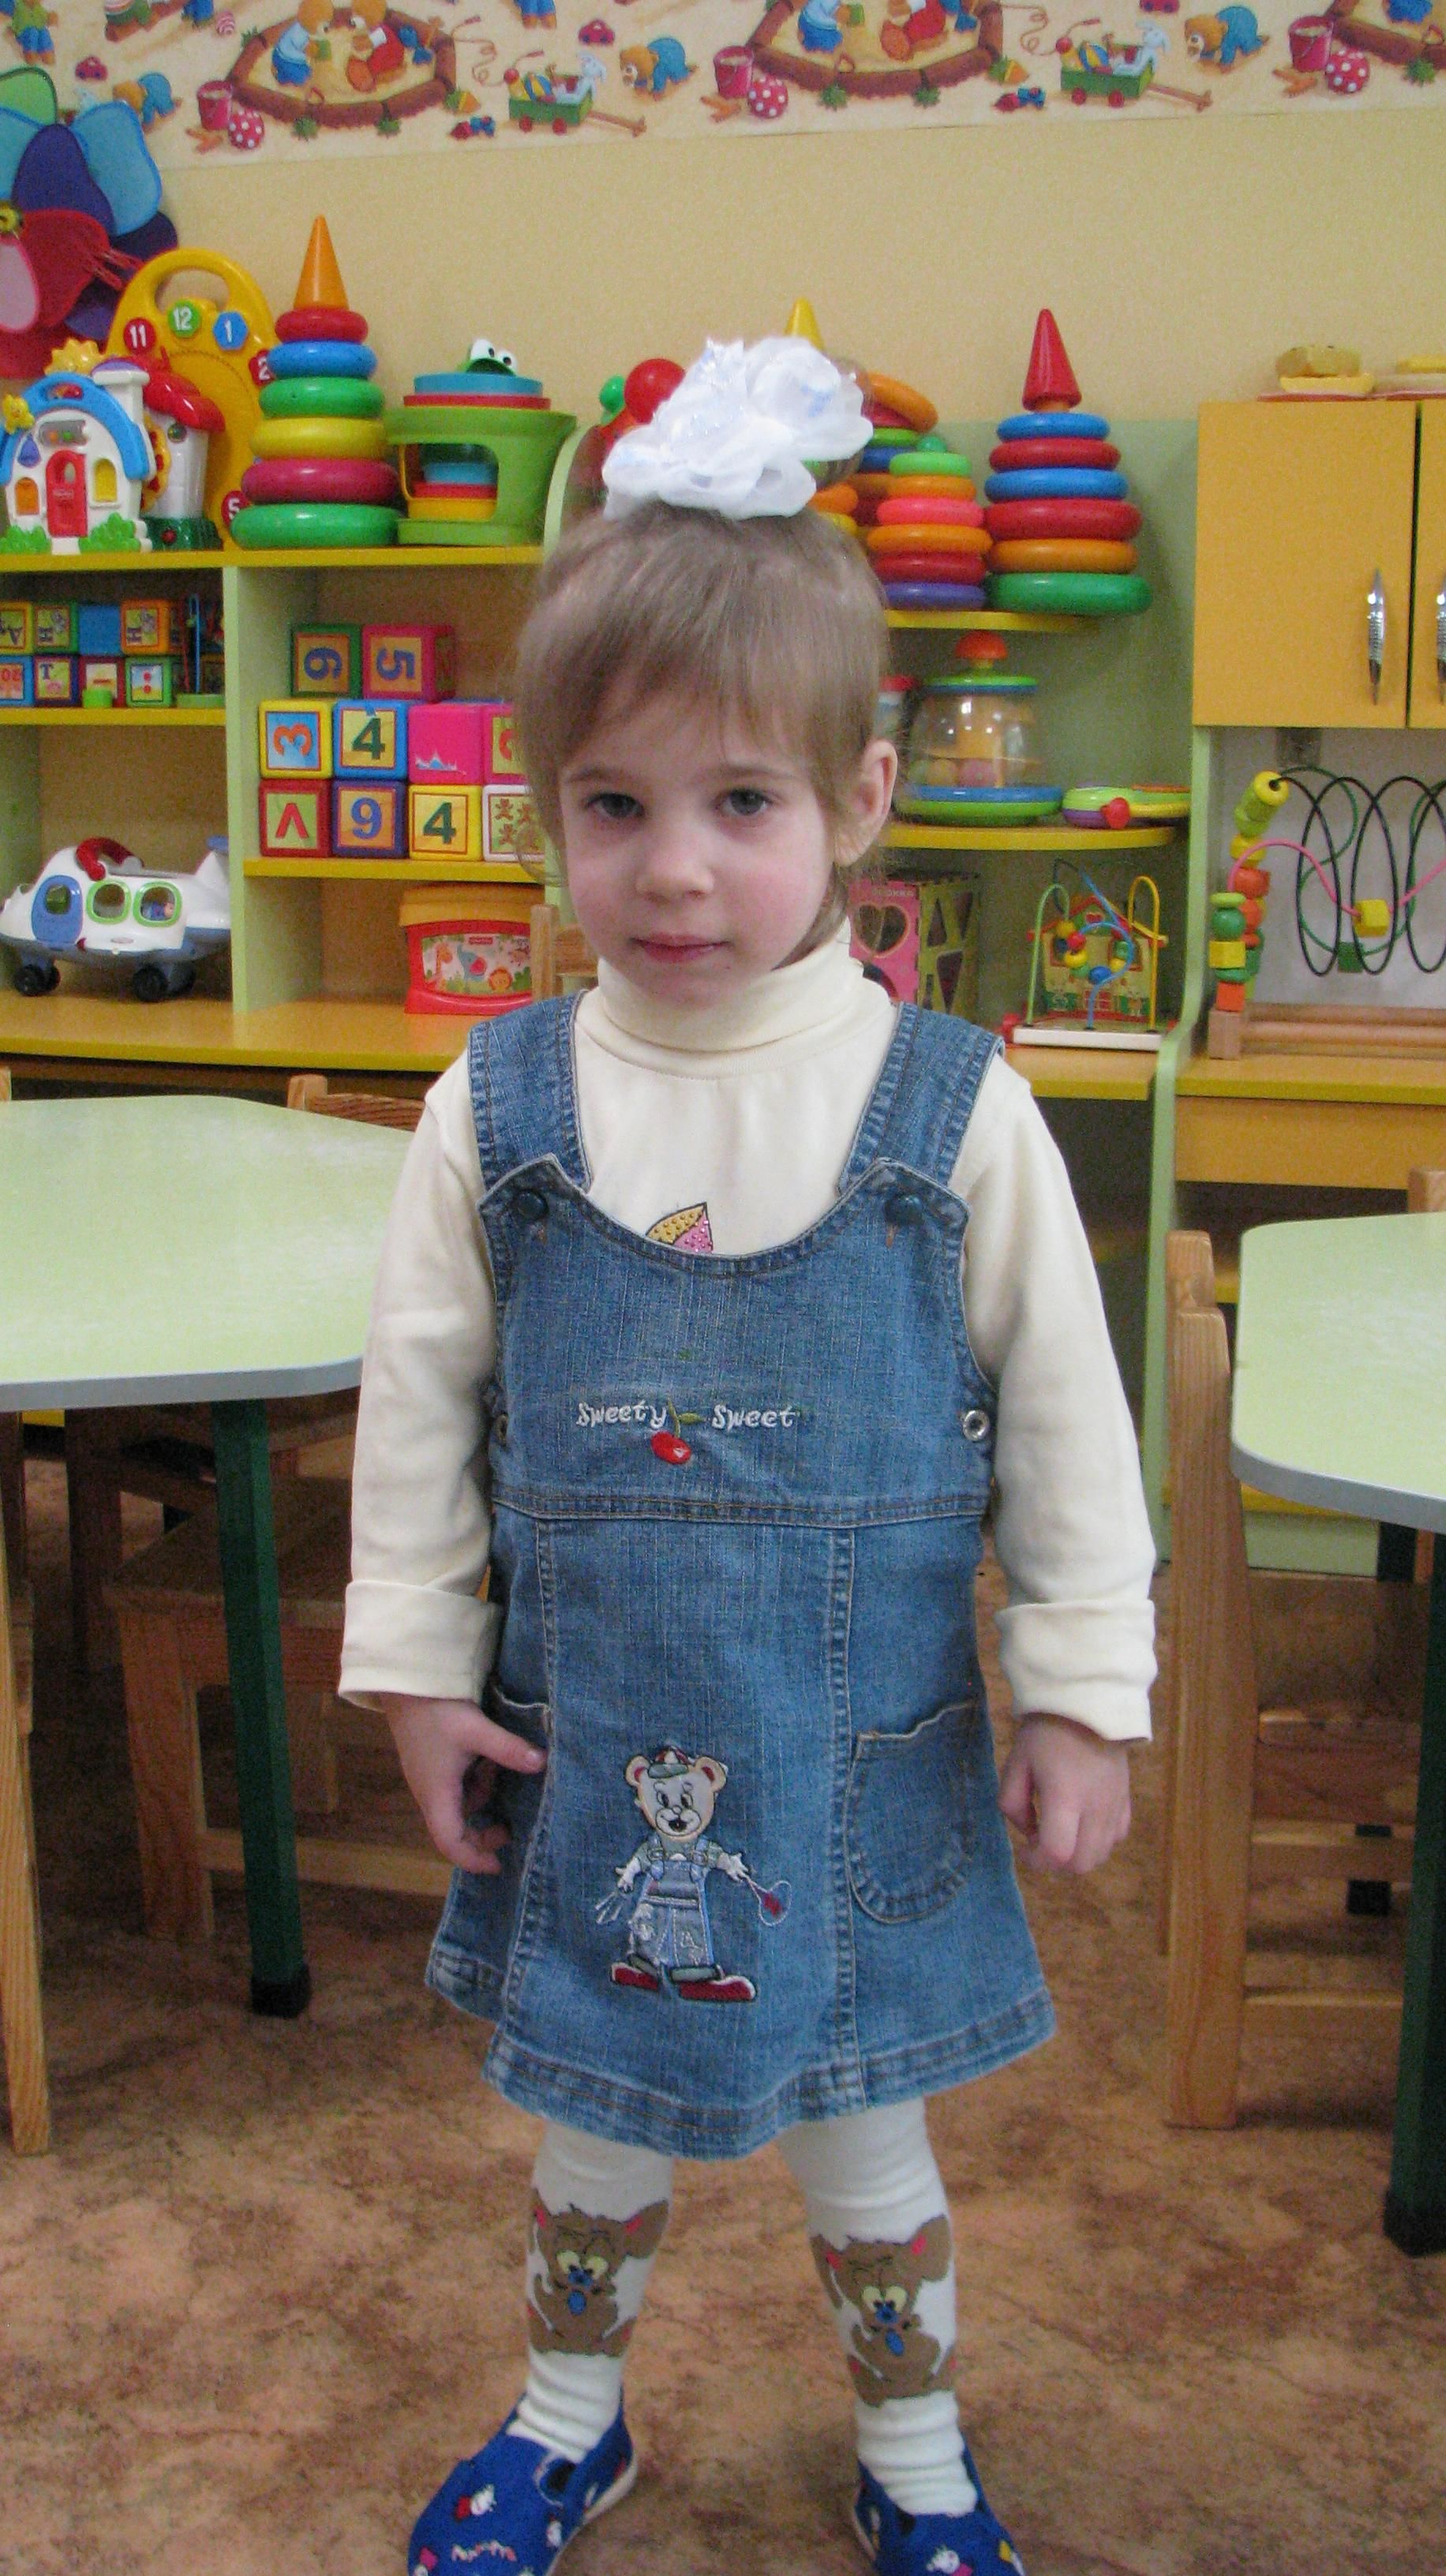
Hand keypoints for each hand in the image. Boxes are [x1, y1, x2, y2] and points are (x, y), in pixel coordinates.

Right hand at [378, 1693, 545, 1875]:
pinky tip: (489, 1761)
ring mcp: (430, 1779)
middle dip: (481, 1836)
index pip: (450, 1843)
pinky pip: (457, 1788)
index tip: (498, 1865)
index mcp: (437, 1793)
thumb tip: (542, 1763)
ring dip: (482, 1800)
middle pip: (453, 1830)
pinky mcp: (433, 1765)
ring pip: (458, 1807)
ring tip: (500, 1775)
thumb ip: (508, 1749)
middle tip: (509, 1832)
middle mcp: (430, 1792)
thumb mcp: (476, 1729)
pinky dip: (476, 1783)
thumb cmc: (437, 1709)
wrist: (407, 1682)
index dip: (473, 1859)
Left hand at [997, 1712, 1131, 1874]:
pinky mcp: (1126, 1799)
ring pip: (1102, 1855)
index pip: (1057, 1854)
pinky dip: (1099, 1841)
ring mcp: (1115, 1806)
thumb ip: (1012, 1804)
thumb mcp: (1016, 1764)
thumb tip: (1029, 1831)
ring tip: (1063, 1831)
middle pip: (1082, 1864)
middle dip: (1057, 1863)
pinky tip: (1084, 1822)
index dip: (1038, 1861)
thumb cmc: (1046, 1732)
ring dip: (1079, 1854)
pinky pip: (1118, 1836)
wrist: (1088, 1705)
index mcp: (1065, 1798)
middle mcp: (1095, 1809)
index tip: (1026, 1850)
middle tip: (1042, 1842)